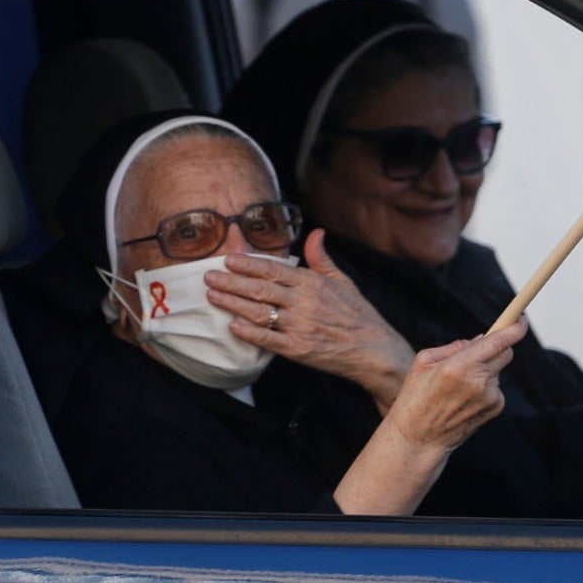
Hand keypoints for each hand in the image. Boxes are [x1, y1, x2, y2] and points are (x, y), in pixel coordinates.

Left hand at [206, 228, 414, 410]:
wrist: (373, 349)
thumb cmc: (357, 314)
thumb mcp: (343, 280)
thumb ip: (322, 257)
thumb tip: (316, 232)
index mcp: (312, 283)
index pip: (273, 269)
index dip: (248, 263)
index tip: (228, 259)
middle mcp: (303, 302)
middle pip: (260, 289)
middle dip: (231, 282)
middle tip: (208, 276)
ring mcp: (299, 326)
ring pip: (259, 312)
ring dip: (233, 303)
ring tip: (212, 296)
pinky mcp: (298, 349)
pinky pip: (268, 340)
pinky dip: (249, 333)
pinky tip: (231, 326)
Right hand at [385, 321, 524, 450]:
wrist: (419, 439)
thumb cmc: (416, 397)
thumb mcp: (424, 363)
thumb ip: (455, 346)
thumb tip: (482, 338)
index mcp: (459, 366)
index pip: (498, 341)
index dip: (514, 328)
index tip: (521, 320)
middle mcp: (479, 381)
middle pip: (506, 352)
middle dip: (499, 345)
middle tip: (484, 346)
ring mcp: (490, 397)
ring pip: (498, 369)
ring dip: (486, 368)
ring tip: (460, 384)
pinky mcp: (495, 408)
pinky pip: (496, 386)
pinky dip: (486, 385)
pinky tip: (466, 397)